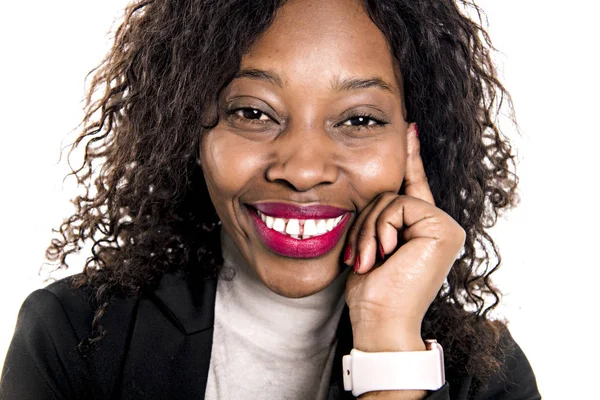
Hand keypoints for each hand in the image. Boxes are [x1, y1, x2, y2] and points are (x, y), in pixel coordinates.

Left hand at [344, 127, 465, 352]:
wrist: (380, 319)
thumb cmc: (371, 290)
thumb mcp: (370, 244)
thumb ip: (379, 215)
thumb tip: (373, 186)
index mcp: (422, 229)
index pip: (411, 186)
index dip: (409, 156)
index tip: (407, 127)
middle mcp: (438, 225)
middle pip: (390, 193)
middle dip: (365, 222)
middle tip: (362, 257)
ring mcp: (445, 227)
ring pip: (391, 198)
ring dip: (369, 230)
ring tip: (370, 260)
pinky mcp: (443, 228)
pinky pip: (400, 205)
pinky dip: (382, 228)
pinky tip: (386, 253)